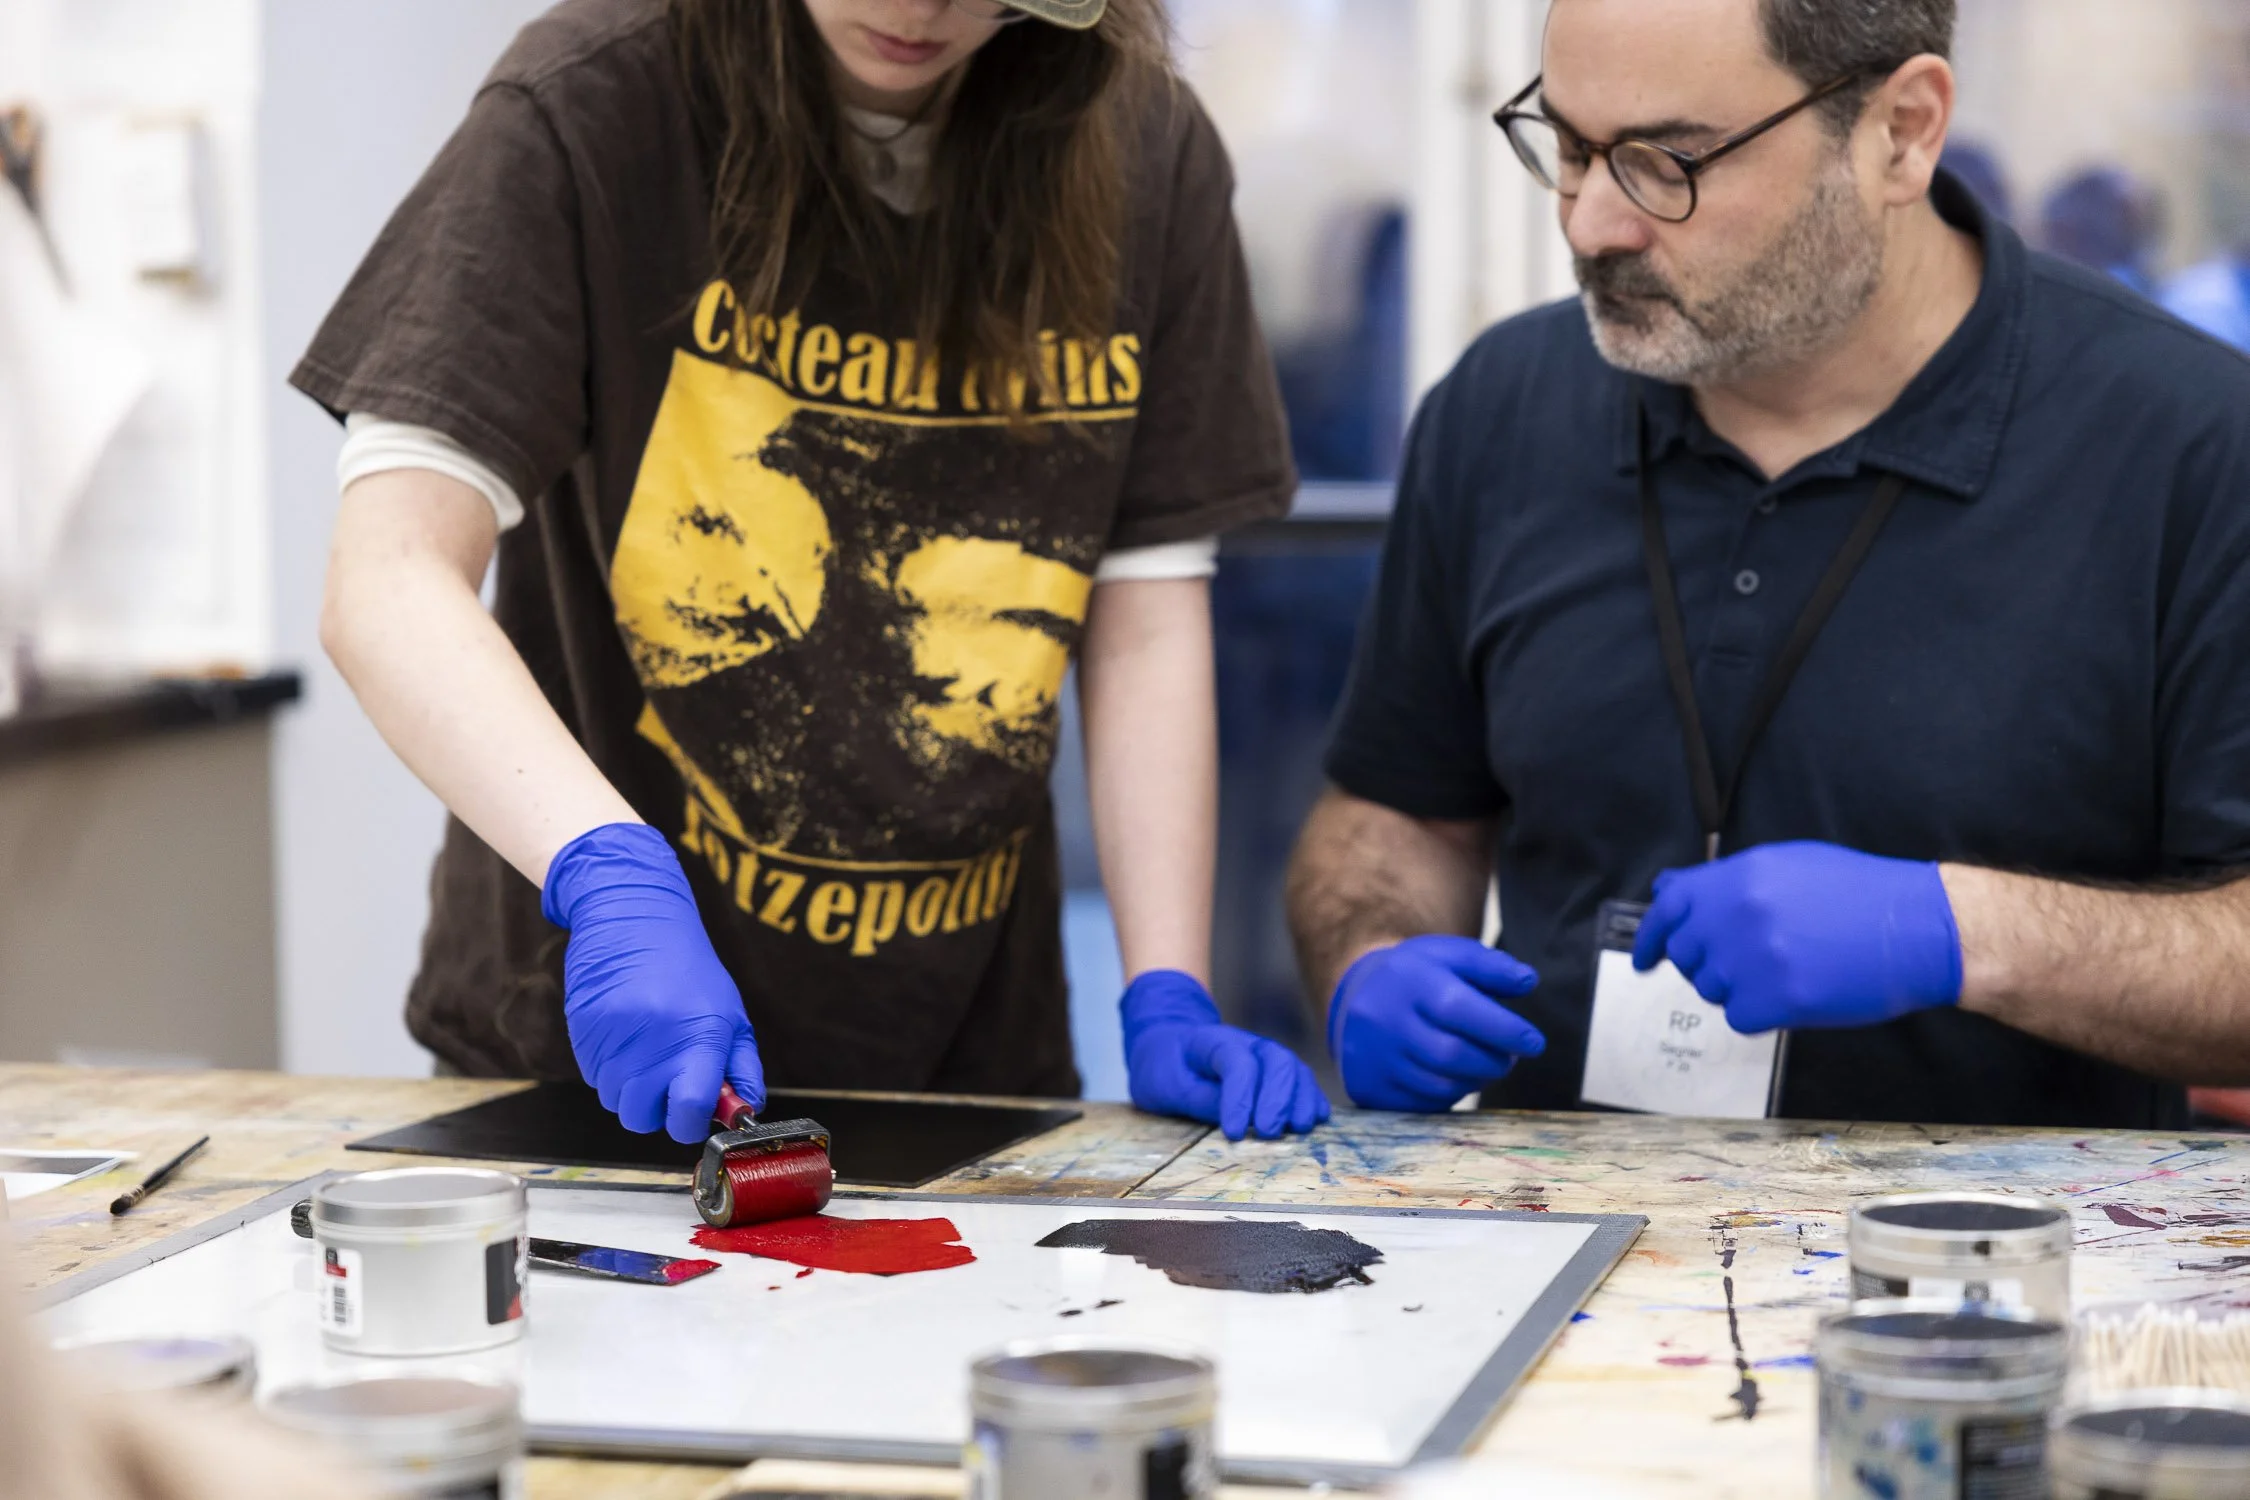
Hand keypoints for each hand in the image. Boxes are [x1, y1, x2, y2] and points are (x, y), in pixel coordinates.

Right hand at [542, 823, 764, 1143]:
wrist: (634, 920)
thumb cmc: (691, 972)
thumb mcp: (730, 1014)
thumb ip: (741, 1067)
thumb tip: (746, 1112)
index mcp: (699, 1039)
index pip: (690, 1112)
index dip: (691, 1123)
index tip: (693, 1113)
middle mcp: (653, 1045)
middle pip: (643, 1120)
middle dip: (656, 1110)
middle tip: (667, 1080)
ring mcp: (613, 1042)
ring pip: (615, 1102)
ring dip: (631, 1089)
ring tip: (645, 1050)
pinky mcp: (583, 1035)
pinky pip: (594, 1078)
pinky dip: (609, 1069)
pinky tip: (624, 1037)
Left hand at [1120, 971, 1329, 1140]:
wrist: (1169, 1045)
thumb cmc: (1166, 1068)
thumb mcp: (1166, 1086)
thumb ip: (1201, 1101)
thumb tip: (1238, 1123)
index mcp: (1212, 1042)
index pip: (1236, 1062)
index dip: (1239, 1097)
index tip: (1233, 1133)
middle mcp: (1246, 1044)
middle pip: (1276, 1060)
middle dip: (1277, 1098)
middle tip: (1268, 1133)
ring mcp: (1264, 1055)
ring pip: (1295, 1068)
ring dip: (1301, 1099)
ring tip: (1298, 1128)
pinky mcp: (1275, 1071)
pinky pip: (1301, 1079)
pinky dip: (1311, 1097)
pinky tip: (1316, 1118)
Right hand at [1328, 936, 1545, 1111]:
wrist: (1354, 996)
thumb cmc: (1416, 975)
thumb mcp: (1449, 955)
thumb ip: (1491, 966)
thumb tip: (1527, 981)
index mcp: (1406, 979)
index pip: (1458, 1008)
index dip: (1503, 1029)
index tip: (1534, 1042)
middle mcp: (1382, 1018)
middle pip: (1450, 1054)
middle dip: (1494, 1061)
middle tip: (1511, 1058)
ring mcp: (1371, 1057)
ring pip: (1439, 1085)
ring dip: (1476, 1080)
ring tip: (1485, 1064)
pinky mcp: (1367, 1087)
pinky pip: (1421, 1104)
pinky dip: (1450, 1095)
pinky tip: (1455, 1077)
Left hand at [1632, 841, 1961, 1034]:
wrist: (1918, 927)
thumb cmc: (1859, 894)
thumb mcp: (1787, 864)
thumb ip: (1724, 880)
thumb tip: (1668, 888)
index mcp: (1738, 877)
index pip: (1670, 907)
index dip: (1651, 936)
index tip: (1644, 959)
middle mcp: (1738, 914)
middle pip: (1688, 954)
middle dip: (1706, 965)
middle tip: (1746, 965)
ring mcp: (1756, 957)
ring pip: (1712, 989)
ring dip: (1738, 988)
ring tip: (1785, 971)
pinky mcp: (1779, 998)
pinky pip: (1740, 1017)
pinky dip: (1761, 1015)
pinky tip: (1794, 995)